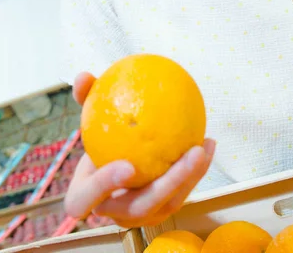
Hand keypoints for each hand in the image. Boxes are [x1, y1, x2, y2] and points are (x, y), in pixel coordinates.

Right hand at [65, 72, 214, 227]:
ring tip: (204, 147)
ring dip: (190, 177)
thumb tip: (82, 75)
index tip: (128, 165)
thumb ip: (85, 100)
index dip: (106, 185)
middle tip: (192, 153)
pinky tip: (209, 141)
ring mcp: (138, 216)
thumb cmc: (96, 139)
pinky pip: (180, 192)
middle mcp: (112, 214)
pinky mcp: (159, 210)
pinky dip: (196, 170)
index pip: (88, 197)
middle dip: (170, 184)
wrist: (108, 166)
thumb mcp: (88, 119)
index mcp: (83, 197)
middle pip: (141, 207)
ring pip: (167, 204)